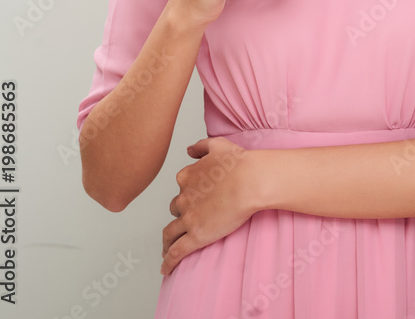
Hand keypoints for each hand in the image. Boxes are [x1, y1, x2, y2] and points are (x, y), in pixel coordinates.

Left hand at [160, 136, 259, 275]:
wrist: (249, 180)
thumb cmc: (238, 163)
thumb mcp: (217, 145)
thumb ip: (200, 146)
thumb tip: (189, 150)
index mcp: (187, 177)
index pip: (180, 189)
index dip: (185, 196)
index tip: (189, 202)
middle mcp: (183, 197)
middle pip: (175, 210)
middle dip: (179, 215)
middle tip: (186, 223)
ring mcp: (188, 218)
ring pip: (170, 233)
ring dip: (167, 241)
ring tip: (167, 249)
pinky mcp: (196, 236)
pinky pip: (176, 252)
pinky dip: (168, 262)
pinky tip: (165, 269)